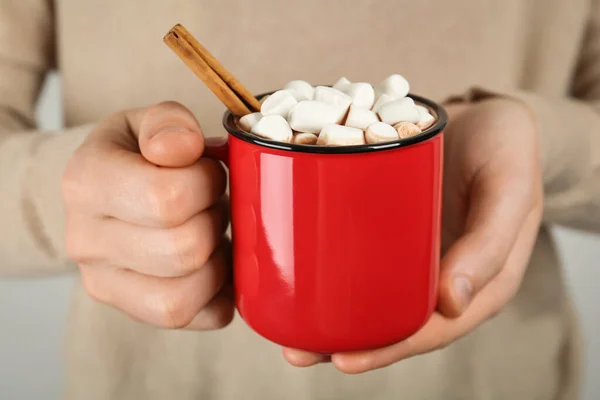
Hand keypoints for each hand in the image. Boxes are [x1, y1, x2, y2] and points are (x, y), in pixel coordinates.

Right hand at [62, 101, 232, 329]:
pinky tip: (213, 264)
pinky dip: (217, 295)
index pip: (166, 198)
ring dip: (217, 263)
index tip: (207, 171)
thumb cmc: (138, 156)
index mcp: (87, 181)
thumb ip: (169, 123)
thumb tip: (183, 148)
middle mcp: (85, 239)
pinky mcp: (129, 309)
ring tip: (212, 234)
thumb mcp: (149, 123)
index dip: (207, 183)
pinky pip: (191, 318)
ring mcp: (103, 282)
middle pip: (183, 250)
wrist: (106, 193)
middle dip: (214, 222)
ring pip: (182, 297)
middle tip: (211, 203)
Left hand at [283, 97, 543, 371]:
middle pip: (392, 318)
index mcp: (477, 280)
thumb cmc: (509, 150)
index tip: (343, 360)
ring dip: (329, 312)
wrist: (488, 115)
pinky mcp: (389, 223)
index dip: (389, 349)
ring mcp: (411, 248)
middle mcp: (439, 271)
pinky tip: (296, 272)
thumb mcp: (510, 189)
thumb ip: (490, 242)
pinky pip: (361, 253)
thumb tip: (452, 303)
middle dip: (346, 340)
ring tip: (284, 325)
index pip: (431, 328)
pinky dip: (330, 266)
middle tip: (296, 350)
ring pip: (371, 292)